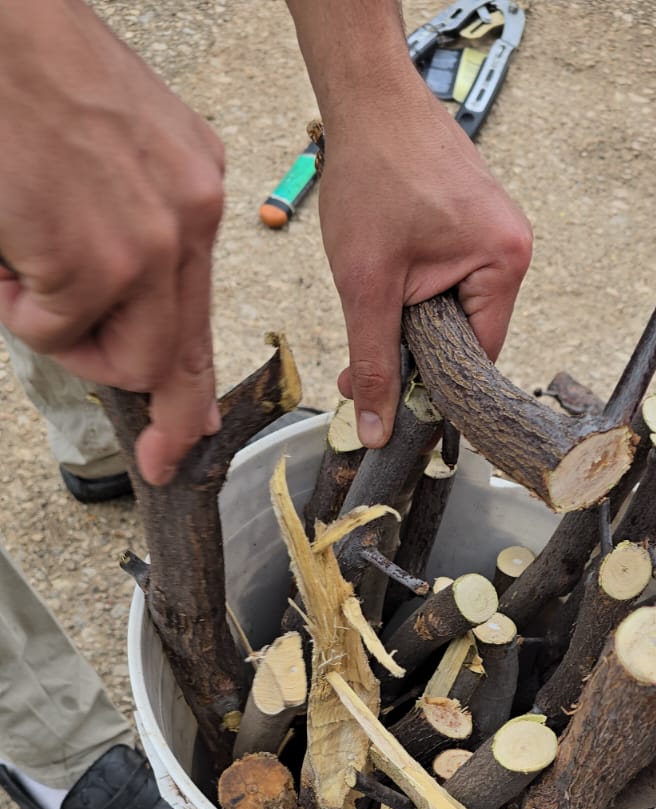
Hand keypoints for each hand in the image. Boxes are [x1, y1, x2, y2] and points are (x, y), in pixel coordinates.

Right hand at [0, 1, 224, 483]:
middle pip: (177, 354)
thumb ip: (135, 227)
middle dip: (158, 409)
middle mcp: (190, 217)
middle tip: (154, 454)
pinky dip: (14, 304)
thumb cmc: (33, 74)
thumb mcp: (115, 148)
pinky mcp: (94, 263)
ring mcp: (148, 244)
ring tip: (25, 269)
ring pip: (122, 358)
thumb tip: (124, 313)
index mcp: (196, 186)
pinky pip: (52, 330)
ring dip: (64, 336)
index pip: (203, 307)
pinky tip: (6, 243)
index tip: (189, 438)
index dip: (194, 386)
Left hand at [318, 73, 532, 446]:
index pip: (479, 360)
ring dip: (409, 322)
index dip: (435, 389)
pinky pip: (449, 280)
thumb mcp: (366, 285)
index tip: (395, 412)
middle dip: (414, 354)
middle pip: (466, 338)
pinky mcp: (472, 223)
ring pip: (452, 311)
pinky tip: (384, 280)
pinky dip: (414, 292)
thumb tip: (375, 429)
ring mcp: (494, 234)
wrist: (367, 99)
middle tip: (361, 372)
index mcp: (504, 264)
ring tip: (371, 305)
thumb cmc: (372, 174)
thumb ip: (372, 363)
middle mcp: (511, 249)